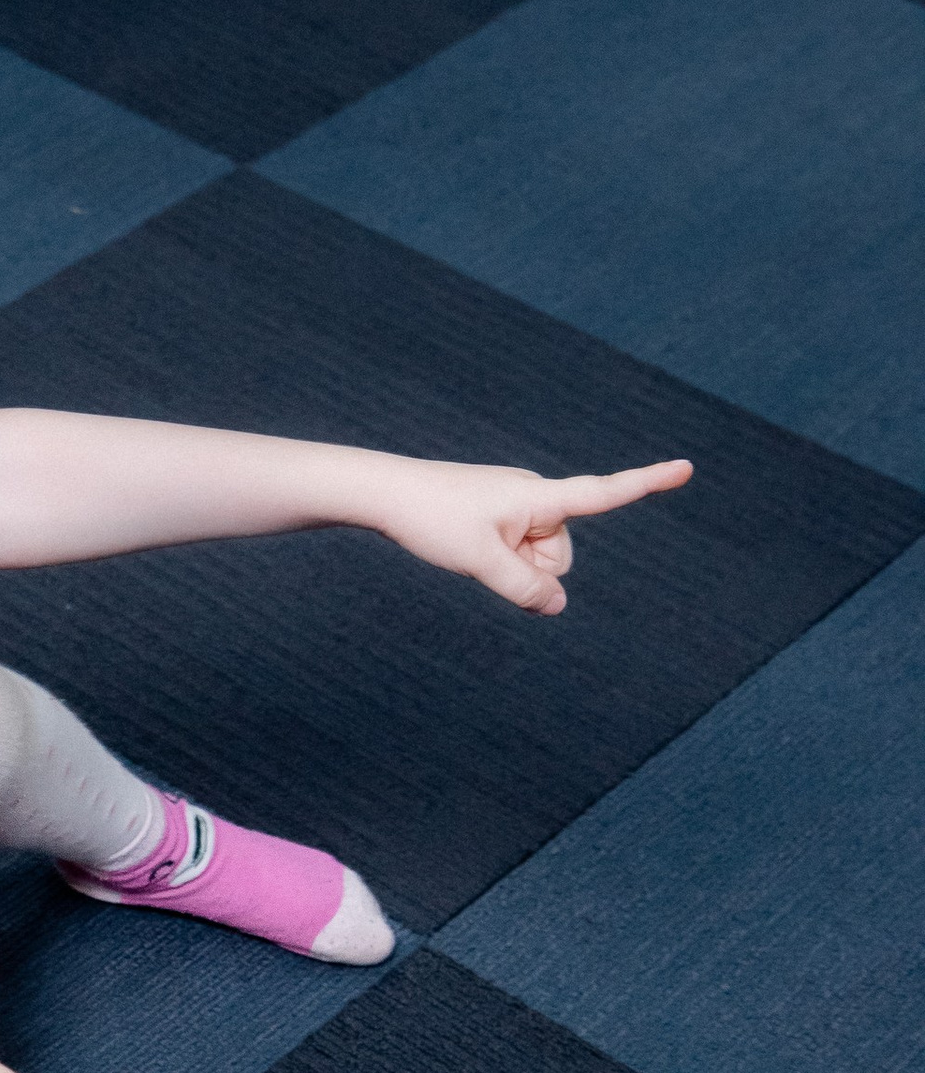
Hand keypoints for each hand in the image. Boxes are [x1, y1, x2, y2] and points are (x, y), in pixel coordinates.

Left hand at [367, 455, 690, 614]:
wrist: (384, 492)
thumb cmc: (432, 519)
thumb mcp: (480, 561)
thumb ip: (524, 587)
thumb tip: (556, 605)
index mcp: (540, 496)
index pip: (604, 493)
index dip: (648, 483)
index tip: (688, 467)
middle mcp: (535, 496)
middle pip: (560, 557)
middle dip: (533, 569)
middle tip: (481, 551)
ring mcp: (516, 506)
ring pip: (537, 561)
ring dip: (511, 566)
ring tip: (467, 544)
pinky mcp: (499, 515)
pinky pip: (516, 552)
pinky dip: (498, 560)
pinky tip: (464, 544)